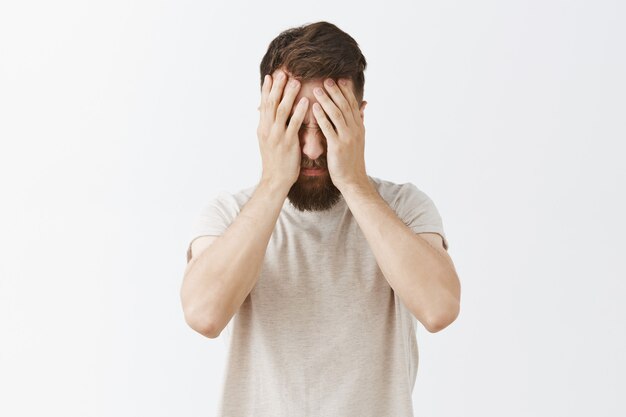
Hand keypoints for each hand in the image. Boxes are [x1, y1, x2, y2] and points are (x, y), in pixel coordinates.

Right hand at [256, 69, 309, 191]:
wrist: (275, 180)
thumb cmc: (276, 161)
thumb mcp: (268, 141)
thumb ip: (270, 127)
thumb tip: (271, 115)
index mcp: (263, 128)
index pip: (264, 104)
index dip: (267, 89)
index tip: (271, 75)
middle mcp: (267, 129)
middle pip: (271, 103)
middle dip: (277, 87)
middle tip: (283, 72)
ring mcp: (276, 136)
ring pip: (281, 110)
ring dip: (288, 94)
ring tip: (295, 81)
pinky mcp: (287, 143)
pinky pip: (294, 124)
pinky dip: (299, 112)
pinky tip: (305, 102)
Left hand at [311, 78, 367, 189]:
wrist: (353, 180)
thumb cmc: (352, 160)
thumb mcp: (359, 138)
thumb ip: (360, 120)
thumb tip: (365, 104)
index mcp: (359, 127)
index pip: (352, 104)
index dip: (346, 91)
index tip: (339, 79)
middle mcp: (355, 130)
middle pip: (345, 105)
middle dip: (335, 91)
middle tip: (326, 79)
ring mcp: (347, 137)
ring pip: (337, 114)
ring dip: (327, 100)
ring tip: (317, 90)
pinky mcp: (338, 146)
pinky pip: (329, 128)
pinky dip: (321, 117)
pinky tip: (314, 108)